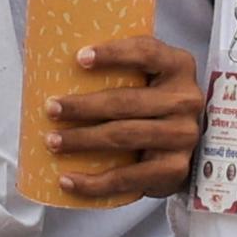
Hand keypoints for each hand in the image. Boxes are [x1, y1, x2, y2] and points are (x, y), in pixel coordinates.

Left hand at [46, 37, 205, 199]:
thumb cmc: (150, 100)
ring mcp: (183, 136)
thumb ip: (117, 67)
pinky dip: (94, 183)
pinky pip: (128, 178)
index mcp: (177, 66)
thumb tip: (51, 62)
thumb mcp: (146, 76)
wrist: (183, 145)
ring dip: (82, 140)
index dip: (113, 54)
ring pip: (124, 137)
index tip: (79, 58)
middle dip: (84, 106)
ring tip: (52, 141)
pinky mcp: (175, 170)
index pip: (146, 53)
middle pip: (128, 101)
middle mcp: (185, 100)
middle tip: (51, 109)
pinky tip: (66, 180)